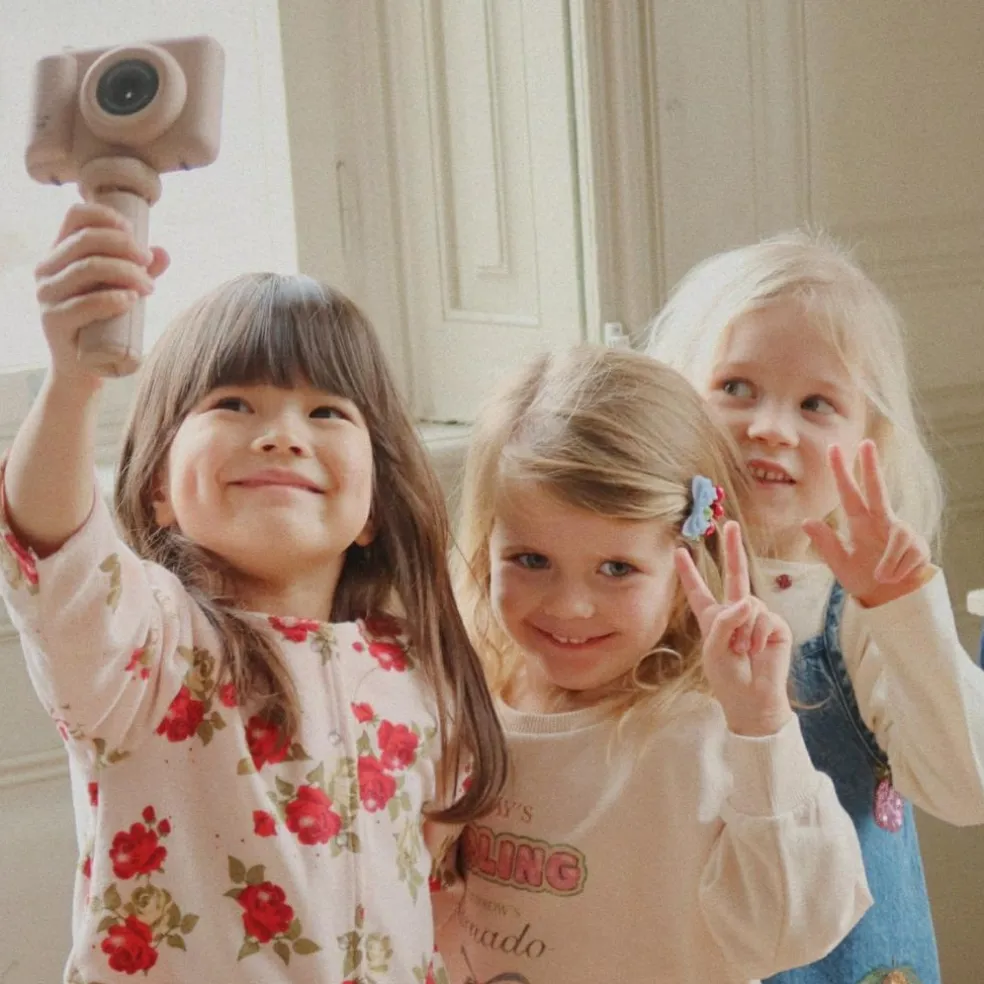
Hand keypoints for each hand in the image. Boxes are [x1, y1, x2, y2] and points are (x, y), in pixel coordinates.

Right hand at [34, 203, 169, 382]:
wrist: (84, 365)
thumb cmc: (104, 321)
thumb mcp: (122, 289)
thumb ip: (141, 271)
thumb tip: (162, 252)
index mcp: (59, 253)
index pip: (75, 217)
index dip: (106, 216)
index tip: (134, 231)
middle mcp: (47, 269)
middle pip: (86, 240)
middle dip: (124, 246)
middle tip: (149, 262)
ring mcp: (47, 295)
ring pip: (87, 268)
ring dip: (125, 272)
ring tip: (149, 287)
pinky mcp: (54, 321)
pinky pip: (84, 303)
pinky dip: (112, 298)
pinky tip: (131, 300)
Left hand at [675, 521, 792, 736]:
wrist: (753, 699)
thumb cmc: (727, 677)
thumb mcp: (714, 648)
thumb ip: (725, 621)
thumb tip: (747, 601)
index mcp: (712, 617)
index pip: (698, 590)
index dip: (689, 571)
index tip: (679, 549)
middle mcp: (735, 612)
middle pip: (734, 574)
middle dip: (732, 548)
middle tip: (729, 524)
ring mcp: (757, 617)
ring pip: (748, 603)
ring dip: (742, 630)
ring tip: (742, 651)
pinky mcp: (776, 625)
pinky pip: (764, 617)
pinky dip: (757, 635)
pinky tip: (757, 650)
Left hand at [803, 440, 931, 607]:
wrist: (889, 601)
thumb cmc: (862, 578)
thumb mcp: (840, 563)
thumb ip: (825, 543)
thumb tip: (805, 521)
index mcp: (860, 523)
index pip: (848, 494)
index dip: (841, 472)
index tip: (834, 448)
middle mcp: (881, 521)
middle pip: (877, 489)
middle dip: (871, 467)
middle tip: (866, 443)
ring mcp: (901, 532)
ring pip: (898, 538)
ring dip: (888, 562)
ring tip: (882, 577)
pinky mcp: (918, 546)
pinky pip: (907, 556)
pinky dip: (898, 571)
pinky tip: (898, 577)